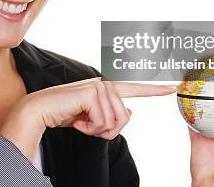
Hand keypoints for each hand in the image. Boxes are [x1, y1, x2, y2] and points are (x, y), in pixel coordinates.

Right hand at [0, 77, 176, 160]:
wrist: (41, 111)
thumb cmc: (65, 114)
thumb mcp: (92, 119)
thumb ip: (111, 115)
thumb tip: (130, 113)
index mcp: (107, 88)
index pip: (135, 88)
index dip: (154, 89)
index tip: (172, 88)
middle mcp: (106, 83)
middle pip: (124, 118)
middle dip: (106, 130)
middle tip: (87, 126)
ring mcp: (100, 86)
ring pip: (115, 121)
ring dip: (96, 129)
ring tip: (82, 122)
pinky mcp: (93, 92)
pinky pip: (103, 121)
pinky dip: (90, 128)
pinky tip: (77, 120)